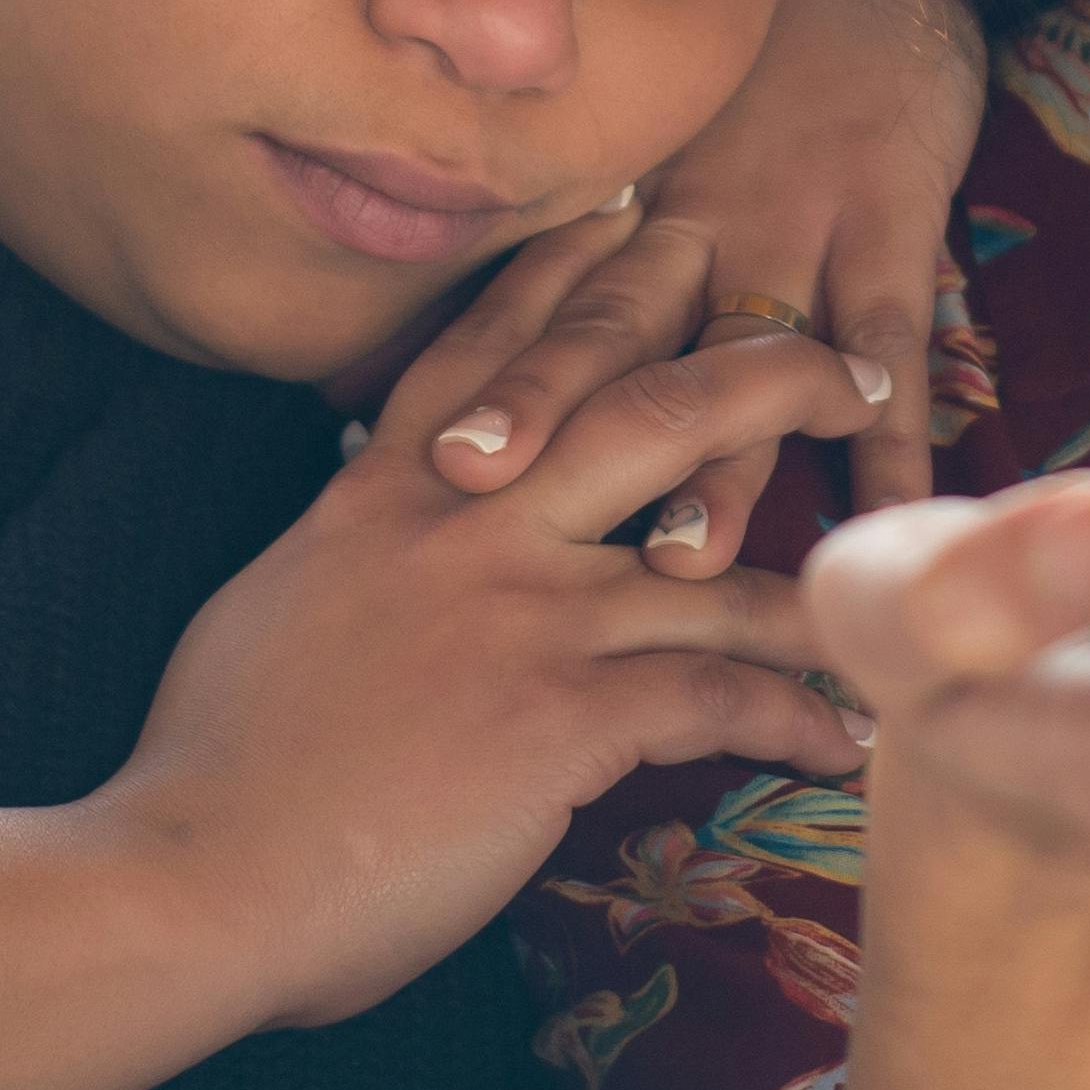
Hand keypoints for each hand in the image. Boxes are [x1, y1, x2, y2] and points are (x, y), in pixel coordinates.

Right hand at [103, 204, 884, 1030]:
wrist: (191, 873)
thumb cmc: (214, 771)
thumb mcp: (275, 609)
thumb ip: (348, 554)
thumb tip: (368, 537)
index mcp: (381, 497)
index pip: (492, 351)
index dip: (574, 277)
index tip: (642, 216)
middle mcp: (462, 526)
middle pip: (640, 401)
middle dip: (757, 363)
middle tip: (841, 351)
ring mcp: (518, 615)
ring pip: (713, 548)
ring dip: (819, 565)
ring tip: (898, 568)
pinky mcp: (558, 717)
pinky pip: (716, 696)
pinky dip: (795, 716)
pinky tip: (847, 742)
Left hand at [428, 0, 982, 559]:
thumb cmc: (766, 72)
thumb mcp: (666, 140)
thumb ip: (606, 245)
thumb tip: (496, 354)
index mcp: (628, 210)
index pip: (535, 300)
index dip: (472, 369)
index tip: (399, 452)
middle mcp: (691, 217)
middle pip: (608, 325)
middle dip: (546, 407)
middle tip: (482, 486)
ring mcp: (792, 217)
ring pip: (739, 346)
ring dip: (717, 455)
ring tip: (682, 556)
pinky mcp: (888, 215)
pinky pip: (890, 333)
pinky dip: (890, 428)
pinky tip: (887, 511)